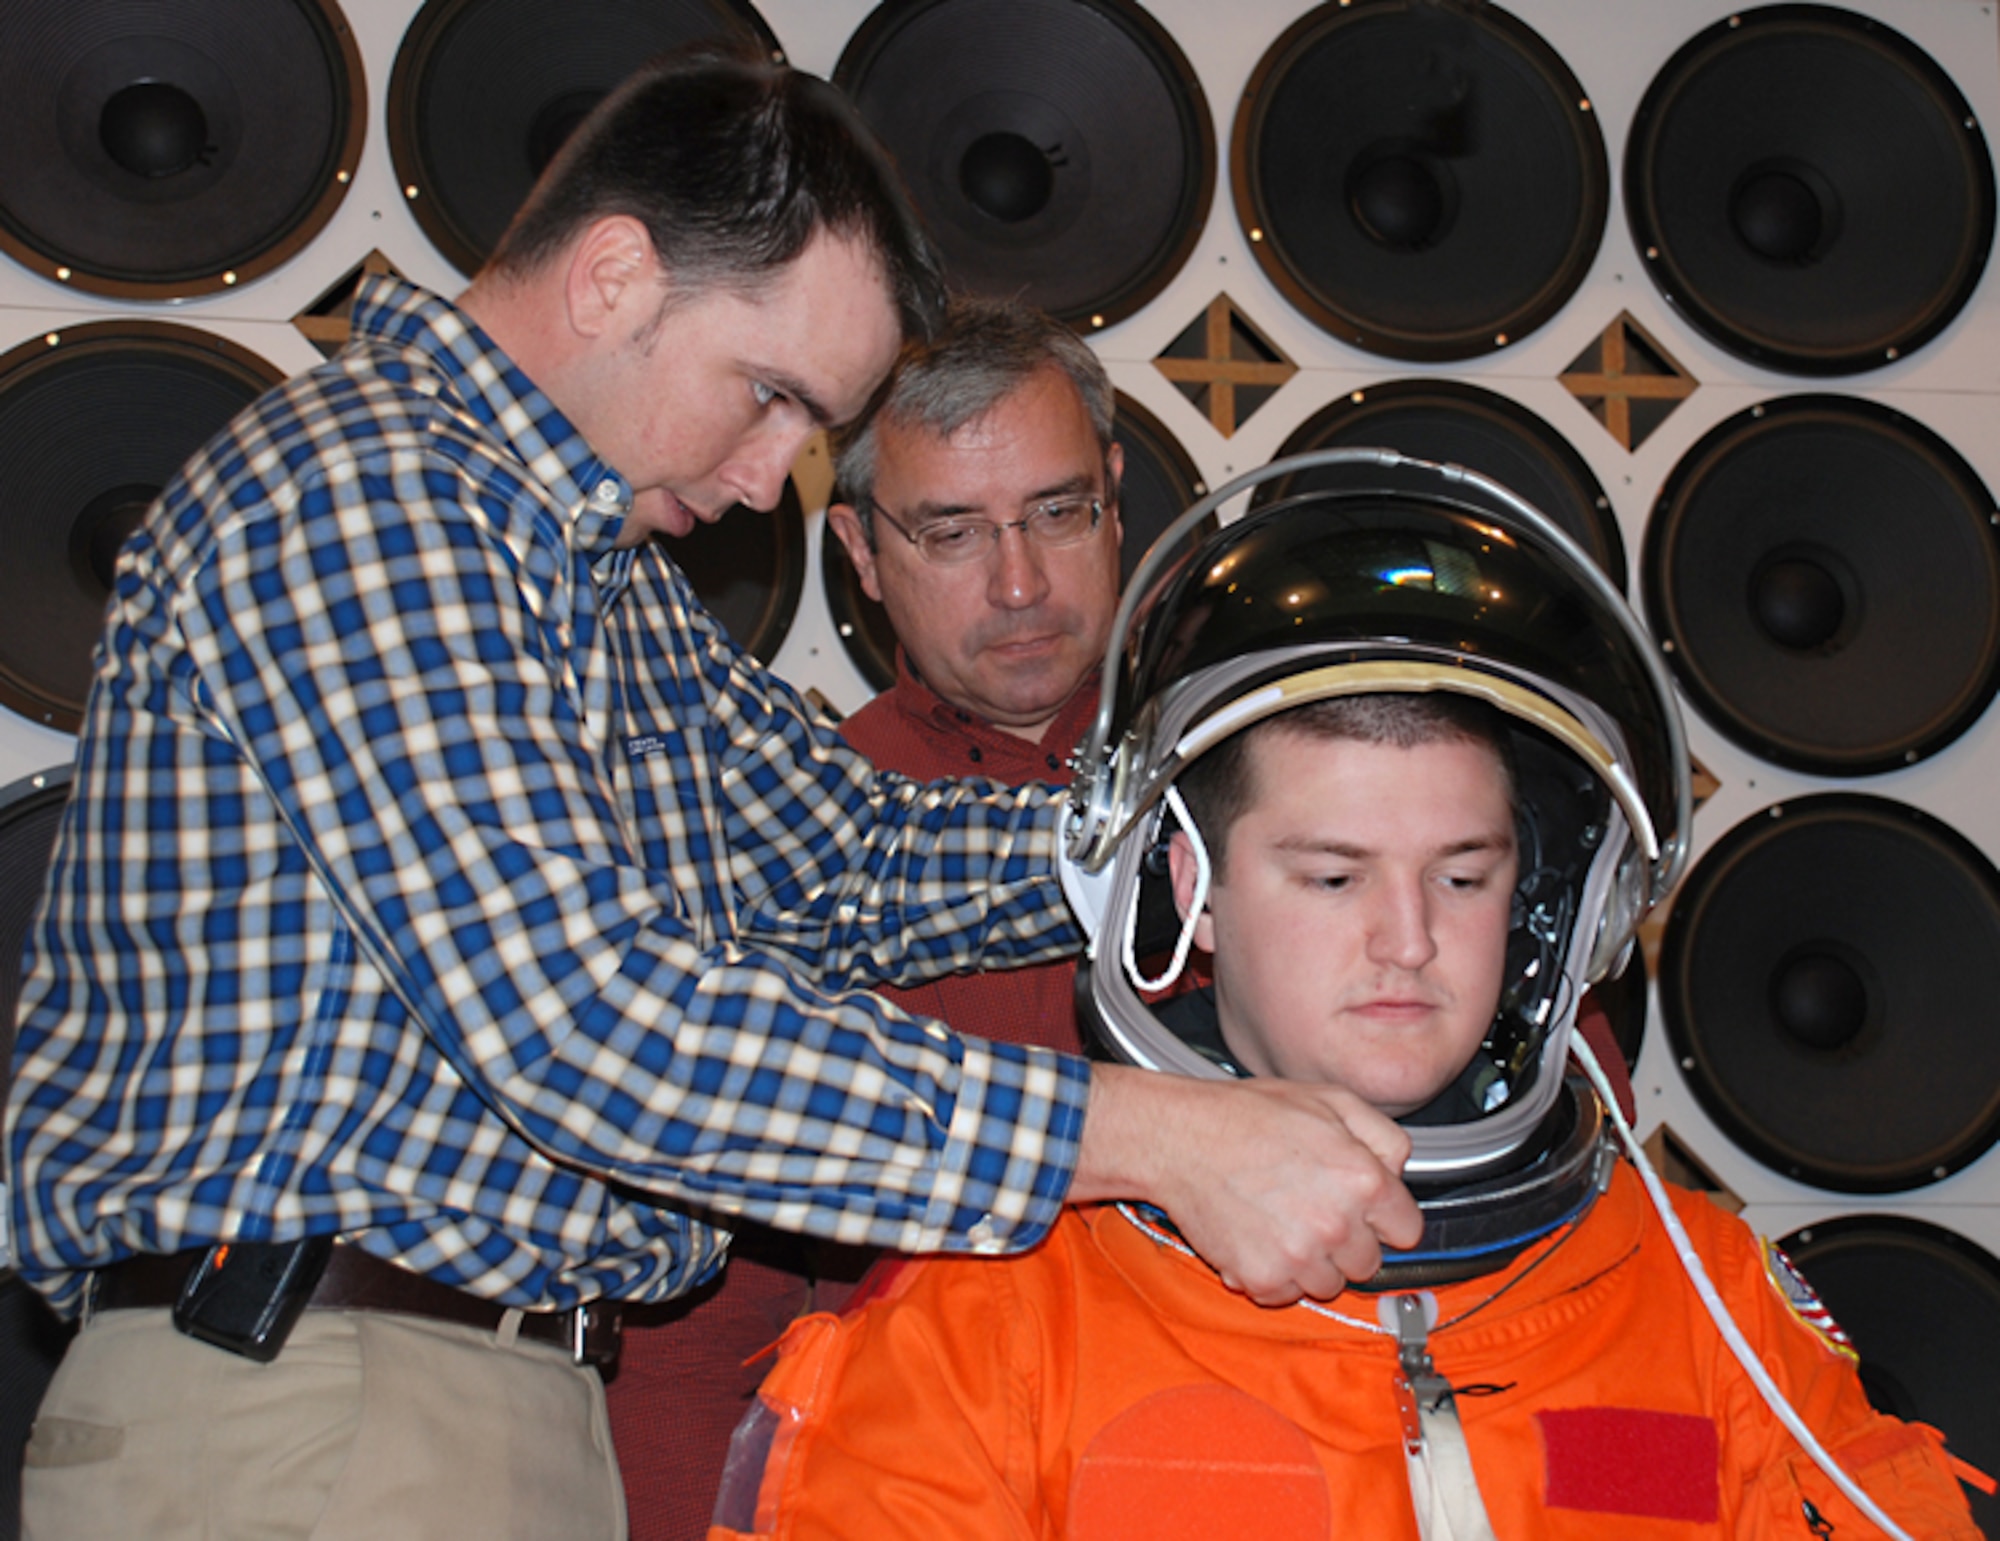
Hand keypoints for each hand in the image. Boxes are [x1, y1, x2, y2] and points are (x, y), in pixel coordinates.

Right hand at [1069, 1064, 1421, 1305]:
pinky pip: (1285, 1295)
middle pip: (1368, 1263)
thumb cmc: (1247, 1116)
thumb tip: (1399, 1171)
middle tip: (1310, 1209)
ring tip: (1281, 1222)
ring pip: (1329, 1285)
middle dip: (1346, 1241)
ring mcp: (1299, 1257)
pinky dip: (1273, 1274)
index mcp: (1362, 1179)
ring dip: (1311, 1262)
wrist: (1181, 1139)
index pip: (1407, 1231)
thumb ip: (1382, 1136)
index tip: (1362, 1210)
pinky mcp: (1263, 1278)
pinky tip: (1257, 1236)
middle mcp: (1337, 1224)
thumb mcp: (1328, 1099)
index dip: (1383, 1217)